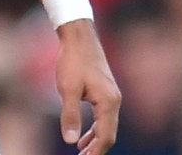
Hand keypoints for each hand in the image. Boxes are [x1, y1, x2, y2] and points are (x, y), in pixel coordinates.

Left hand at [55, 20, 120, 153]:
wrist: (79, 39)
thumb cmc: (72, 61)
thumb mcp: (67, 89)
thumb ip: (70, 116)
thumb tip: (70, 141)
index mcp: (108, 103)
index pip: (105, 136)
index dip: (95, 151)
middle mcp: (114, 101)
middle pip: (108, 133)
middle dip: (96, 148)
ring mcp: (111, 97)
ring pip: (106, 126)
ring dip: (95, 140)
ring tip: (81, 152)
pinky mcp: (105, 92)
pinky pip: (103, 117)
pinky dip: (94, 128)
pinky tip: (83, 135)